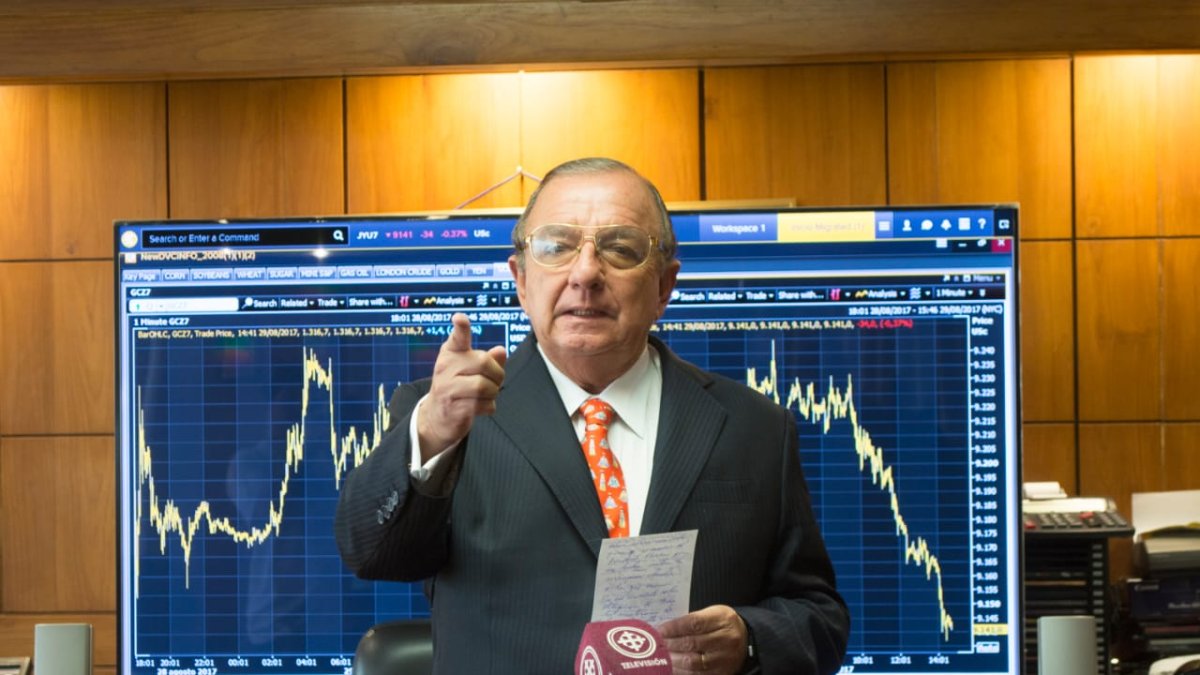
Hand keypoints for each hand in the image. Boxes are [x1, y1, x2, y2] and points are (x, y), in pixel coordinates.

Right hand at [416, 312, 506, 459]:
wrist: (437, 416)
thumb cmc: (458, 387)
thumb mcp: (470, 369)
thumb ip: (488, 359)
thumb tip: (501, 350)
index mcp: (451, 353)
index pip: (457, 338)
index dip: (461, 328)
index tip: (459, 318)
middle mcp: (445, 368)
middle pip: (484, 362)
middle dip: (497, 374)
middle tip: (494, 381)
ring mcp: (447, 388)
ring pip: (484, 386)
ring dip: (493, 392)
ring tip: (487, 395)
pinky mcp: (454, 408)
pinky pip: (483, 405)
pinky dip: (489, 407)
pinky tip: (482, 407)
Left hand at [658, 605, 748, 674]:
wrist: (747, 640)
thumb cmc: (723, 624)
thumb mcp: (712, 614)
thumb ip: (692, 620)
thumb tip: (667, 630)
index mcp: (722, 619)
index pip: (694, 623)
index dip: (674, 628)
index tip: (660, 630)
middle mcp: (726, 639)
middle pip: (693, 643)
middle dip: (671, 644)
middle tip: (657, 644)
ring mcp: (725, 658)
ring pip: (694, 662)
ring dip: (673, 660)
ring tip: (662, 656)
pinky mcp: (722, 673)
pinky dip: (682, 672)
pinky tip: (672, 667)